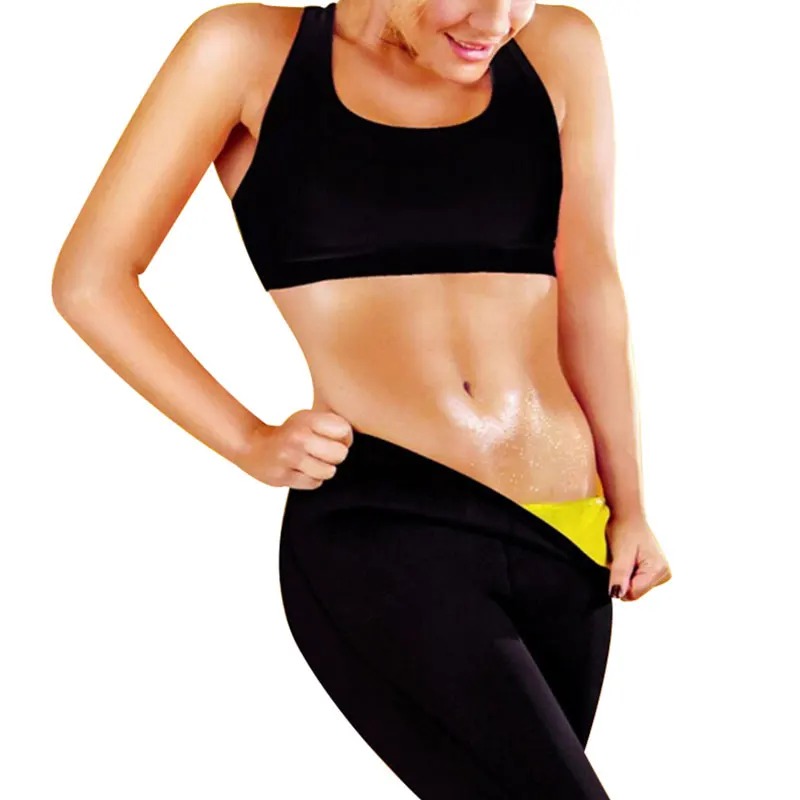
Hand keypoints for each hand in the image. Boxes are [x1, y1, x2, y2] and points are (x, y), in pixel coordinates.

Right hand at [234, 409, 353, 488]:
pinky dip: (312, 479)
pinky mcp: (283, 476)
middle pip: (340, 454)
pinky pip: (314, 484)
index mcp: (306, 419)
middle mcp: (298, 437)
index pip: (344, 430)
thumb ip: (329, 425)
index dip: (346, 438)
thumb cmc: (288, 433)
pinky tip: (303, 471)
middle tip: (326, 454)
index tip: (338, 440)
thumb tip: (350, 441)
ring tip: (314, 463)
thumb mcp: (306, 419)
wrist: (252, 445)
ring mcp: (289, 457)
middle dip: (336, 456)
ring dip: (324, 470)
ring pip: (328, 472)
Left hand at [606, 514, 671, 600]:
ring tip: (627, 557)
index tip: (619, 565)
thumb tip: (617, 594)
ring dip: (626, 575)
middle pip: (635, 592)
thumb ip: (619, 576)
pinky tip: (631, 558)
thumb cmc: (625, 528)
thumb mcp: (620, 553)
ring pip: (635, 587)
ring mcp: (661, 572)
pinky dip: (630, 572)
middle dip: (624, 579)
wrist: (628, 515)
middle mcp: (664, 573)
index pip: (633, 594)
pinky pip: (637, 580)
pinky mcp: (655, 571)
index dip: (620, 583)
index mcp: (658, 570)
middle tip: (623, 559)